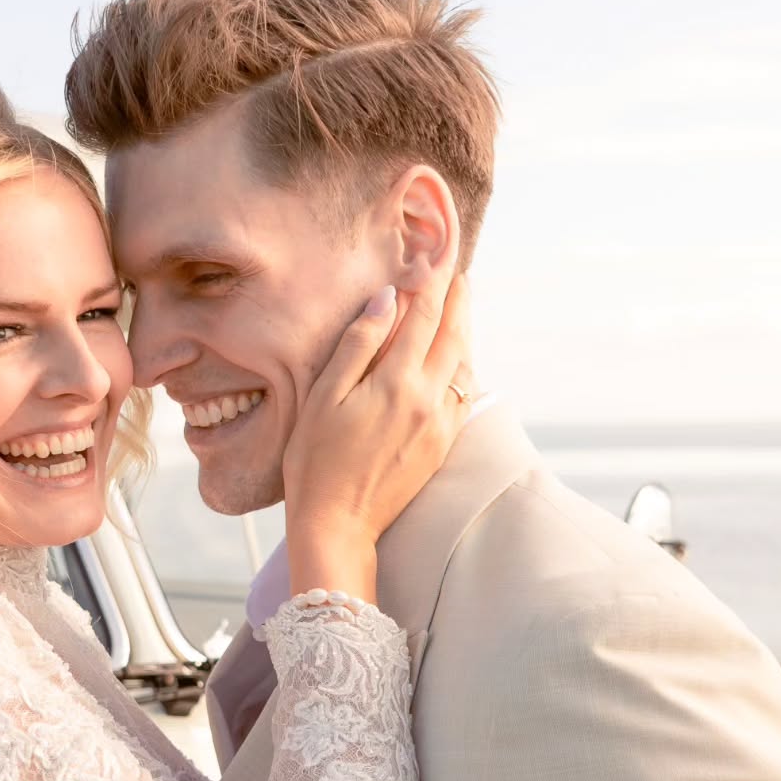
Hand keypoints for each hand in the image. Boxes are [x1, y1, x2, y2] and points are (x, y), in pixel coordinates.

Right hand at [281, 269, 471, 588]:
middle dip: (457, 301)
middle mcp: (428, 400)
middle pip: (453, 336)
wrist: (338, 524)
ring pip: (463, 365)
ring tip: (459, 309)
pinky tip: (455, 361)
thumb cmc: (316, 461)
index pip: (425, 316)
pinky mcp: (440, 446)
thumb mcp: (326, 396)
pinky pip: (462, 395)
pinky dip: (462, 368)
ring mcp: (439, 425)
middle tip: (458, 273)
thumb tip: (388, 300)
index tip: (439, 256)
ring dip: (463, 332)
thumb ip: (359, 344)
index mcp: (398, 382)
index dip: (433, 282)